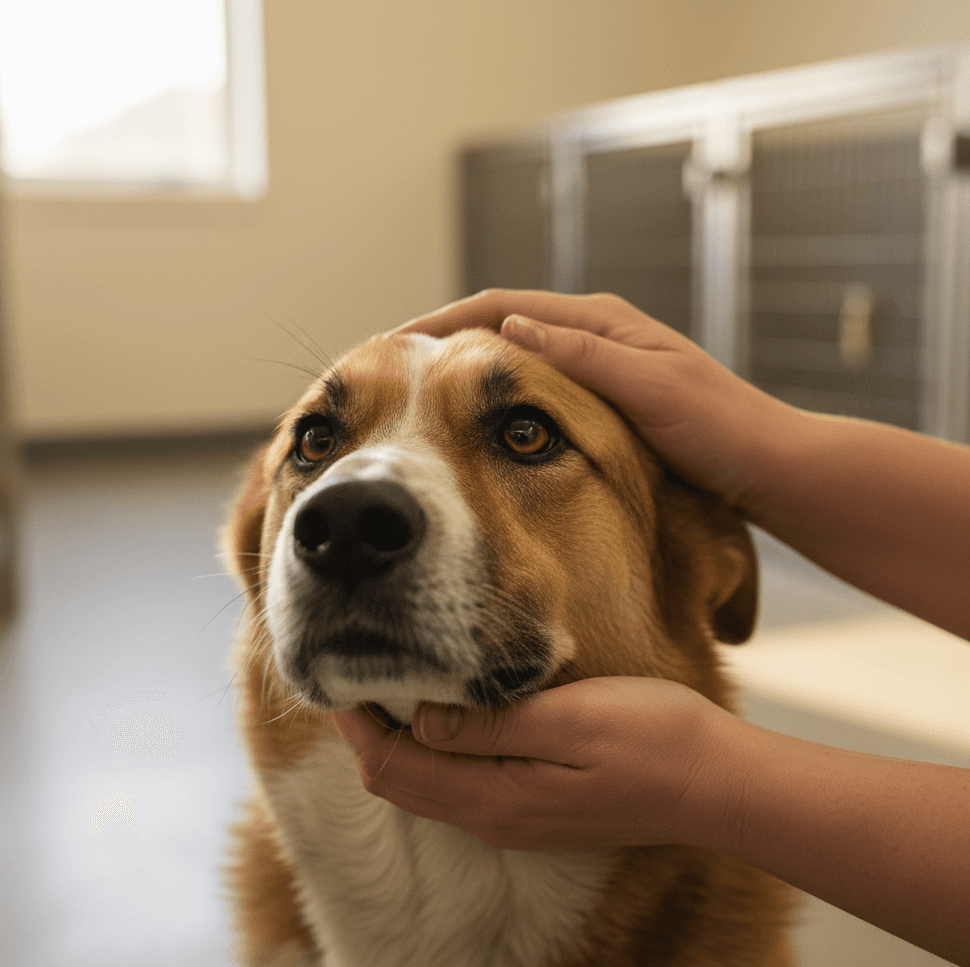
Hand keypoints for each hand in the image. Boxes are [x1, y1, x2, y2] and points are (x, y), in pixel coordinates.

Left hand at [331, 677, 739, 852]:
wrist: (716, 784)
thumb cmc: (652, 739)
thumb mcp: (571, 720)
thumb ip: (492, 725)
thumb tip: (420, 720)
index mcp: (496, 799)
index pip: (394, 771)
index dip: (357, 727)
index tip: (338, 676)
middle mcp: (496, 819)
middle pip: (402, 783)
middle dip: (369, 732)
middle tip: (354, 672)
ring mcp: (516, 818)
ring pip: (429, 784)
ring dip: (400, 740)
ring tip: (390, 682)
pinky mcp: (535, 807)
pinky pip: (461, 782)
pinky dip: (435, 749)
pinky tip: (446, 708)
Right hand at [396, 289, 800, 510]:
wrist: (768, 465)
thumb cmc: (718, 429)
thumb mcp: (650, 389)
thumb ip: (582, 356)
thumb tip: (508, 328)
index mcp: (599, 321)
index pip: (501, 307)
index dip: (443, 323)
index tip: (392, 344)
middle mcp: (593, 333)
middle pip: (499, 325)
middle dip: (443, 340)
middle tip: (391, 369)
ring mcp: (596, 363)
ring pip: (512, 356)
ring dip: (466, 367)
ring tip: (420, 393)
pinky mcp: (602, 395)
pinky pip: (532, 386)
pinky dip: (495, 394)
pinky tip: (476, 420)